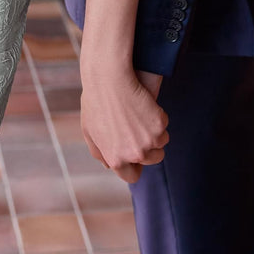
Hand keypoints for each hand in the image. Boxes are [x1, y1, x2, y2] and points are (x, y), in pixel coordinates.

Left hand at [80, 66, 167, 183]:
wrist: (108, 77)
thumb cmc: (96, 100)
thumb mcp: (90, 130)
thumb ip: (99, 152)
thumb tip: (109, 165)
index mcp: (116, 160)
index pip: (132, 176)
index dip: (134, 165)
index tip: (134, 153)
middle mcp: (135, 154)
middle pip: (152, 159)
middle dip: (148, 147)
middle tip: (138, 127)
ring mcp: (149, 141)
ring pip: (160, 142)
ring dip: (154, 132)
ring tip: (139, 114)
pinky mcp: (159, 125)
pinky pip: (164, 126)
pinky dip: (158, 117)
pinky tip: (144, 104)